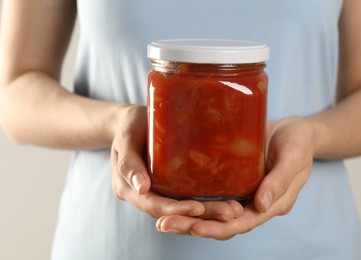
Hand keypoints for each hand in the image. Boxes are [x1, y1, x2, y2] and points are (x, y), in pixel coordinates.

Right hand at [111, 105, 242, 219]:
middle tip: (230, 212)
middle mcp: (144, 195)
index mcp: (128, 189)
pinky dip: (206, 200)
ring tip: (234, 210)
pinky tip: (228, 199)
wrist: (133, 122)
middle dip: (201, 215)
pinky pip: (187, 196)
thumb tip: (141, 187)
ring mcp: (158, 191)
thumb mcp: (126, 138)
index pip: (153, 205)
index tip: (198, 208)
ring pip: (183, 207)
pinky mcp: (171, 185)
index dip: (176, 209)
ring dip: (208, 211)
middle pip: (173, 212)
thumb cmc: (129, 126)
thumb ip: (129, 162)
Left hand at [156, 117, 314, 239]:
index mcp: (272, 205)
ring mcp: (243, 195)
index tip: (193, 227)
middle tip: (164, 225)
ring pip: (215, 214)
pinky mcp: (234, 183)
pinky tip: (174, 200)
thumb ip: (280, 181)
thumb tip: (261, 205)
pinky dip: (195, 203)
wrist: (294, 131)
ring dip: (190, 218)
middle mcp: (254, 205)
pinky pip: (213, 197)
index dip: (218, 227)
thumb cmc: (298, 142)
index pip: (242, 223)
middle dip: (194, 227)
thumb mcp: (293, 157)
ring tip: (163, 219)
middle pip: (223, 224)